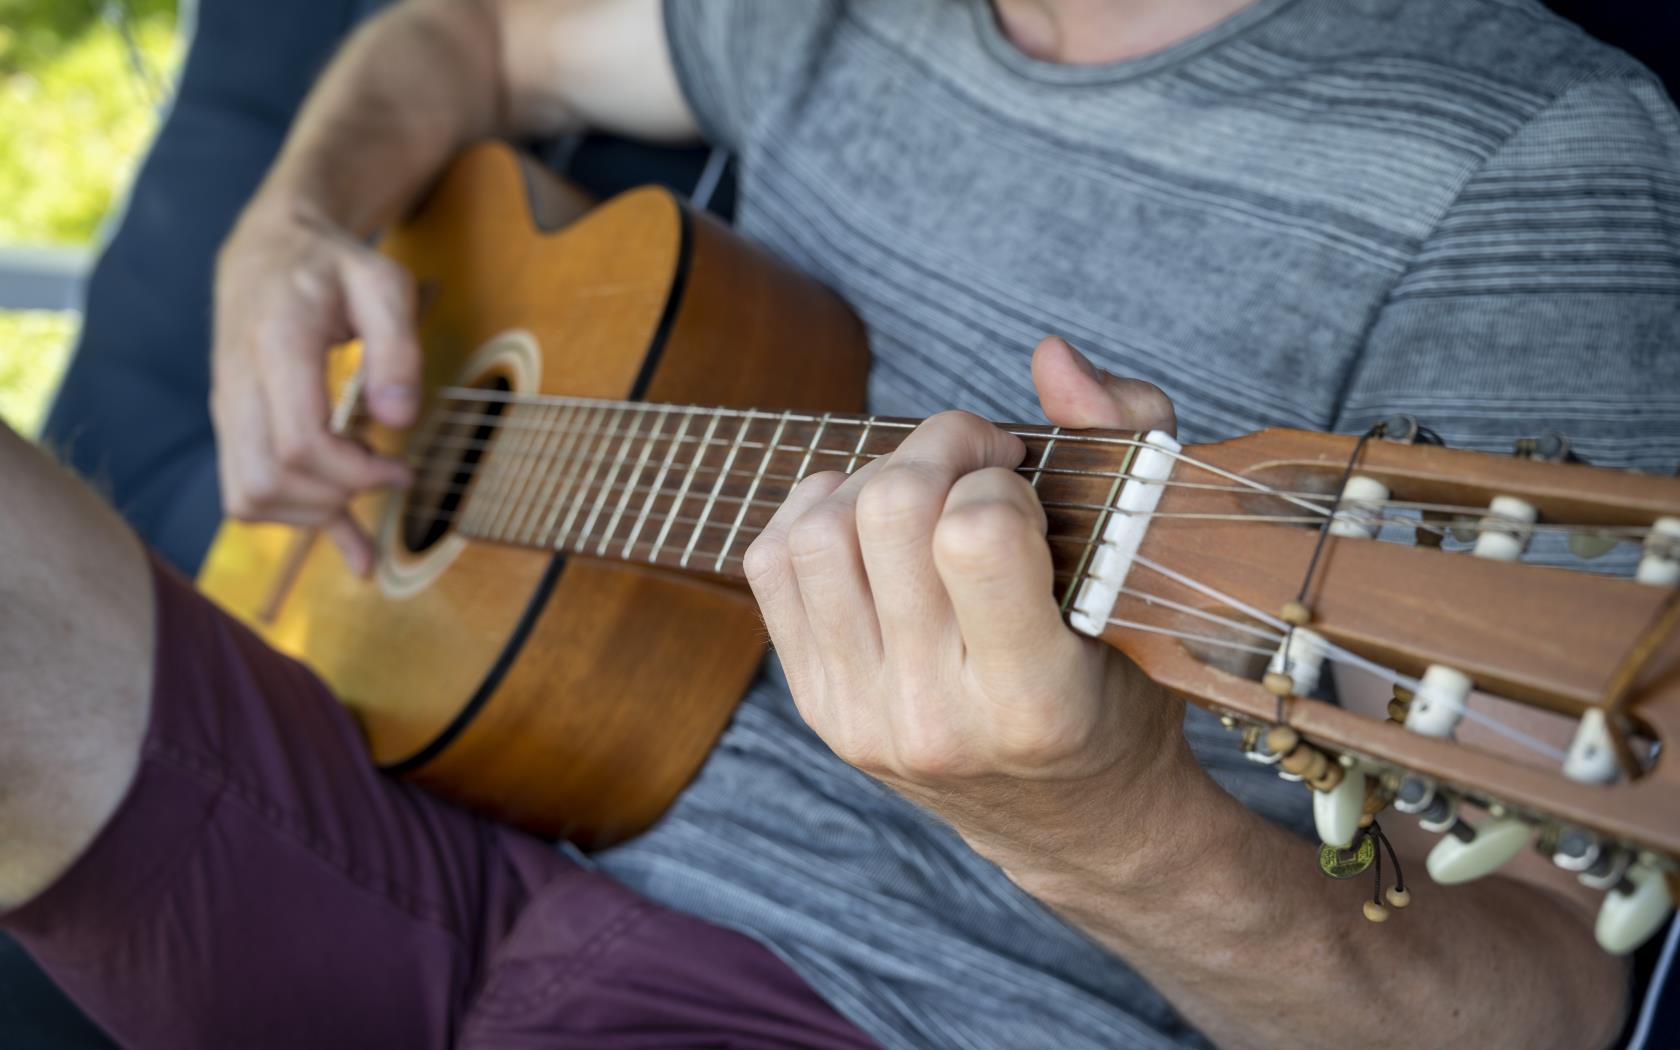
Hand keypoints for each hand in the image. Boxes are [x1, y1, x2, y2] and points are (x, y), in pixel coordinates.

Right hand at [211, 199, 419, 573]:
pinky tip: (355, 550)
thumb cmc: (334, 269)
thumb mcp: (384, 284)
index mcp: (277, 343)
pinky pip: (246, 495)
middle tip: (388, 472)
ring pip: (250, 496)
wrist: (270, 252)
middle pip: (270, 478)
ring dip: (315, 511)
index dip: (356, 472)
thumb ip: (397, 347)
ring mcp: (228, 409)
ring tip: (363, 482)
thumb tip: (397, 420)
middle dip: (337, 496)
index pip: (300, 440)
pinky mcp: (234, 428)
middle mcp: (238, 382)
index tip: (402, 469)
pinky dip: (299, 524)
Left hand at [744, 336, 1194, 865]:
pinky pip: (771, 566)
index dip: (1000, 475)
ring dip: (872, 477)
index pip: (975, 534)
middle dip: (938, 447)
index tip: (1027, 485)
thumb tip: (1051, 355)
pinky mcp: (817, 707)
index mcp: (1035, 700)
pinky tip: (866, 516)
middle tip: (978, 459)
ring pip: (817, 532)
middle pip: (888, 512)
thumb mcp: (1154, 574)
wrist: (1073, 818)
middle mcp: (935, 718)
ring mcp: (861, 718)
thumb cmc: (1125, 687)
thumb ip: (1126, 440)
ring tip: (925, 490)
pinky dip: (812, 511)